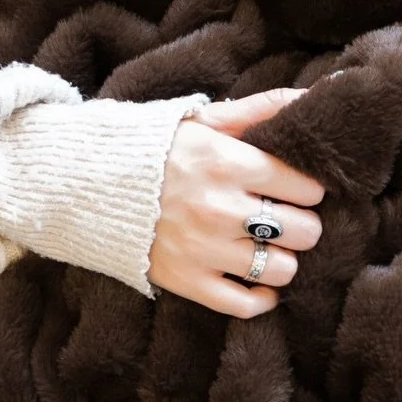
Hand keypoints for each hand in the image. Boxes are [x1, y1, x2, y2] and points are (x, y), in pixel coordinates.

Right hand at [149, 89, 324, 315]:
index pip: (306, 187)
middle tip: (286, 218)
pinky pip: (246, 305)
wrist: (88, 184)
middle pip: (304, 232)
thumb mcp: (206, 119)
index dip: (308, 188)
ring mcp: (204, 249)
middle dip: (302, 224)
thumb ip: (262, 108)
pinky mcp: (187, 281)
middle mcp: (220, 209)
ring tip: (268, 246)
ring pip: (282, 270)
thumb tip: (313, 96)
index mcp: (227, 164)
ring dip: (283, 259)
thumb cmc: (157, 148)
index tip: (296, 188)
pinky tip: (257, 280)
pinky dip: (261, 298)